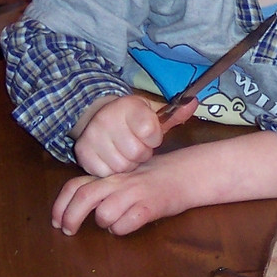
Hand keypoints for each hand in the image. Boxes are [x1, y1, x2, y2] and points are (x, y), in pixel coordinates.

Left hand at [53, 155, 194, 235]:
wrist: (186, 174)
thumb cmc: (153, 177)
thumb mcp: (124, 176)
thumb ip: (103, 187)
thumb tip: (76, 206)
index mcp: (109, 175)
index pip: (75, 185)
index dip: (61, 205)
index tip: (56, 221)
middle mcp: (118, 181)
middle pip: (84, 197)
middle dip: (70, 217)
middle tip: (68, 231)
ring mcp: (134, 193)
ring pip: (104, 214)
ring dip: (104, 224)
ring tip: (114, 223)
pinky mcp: (150, 206)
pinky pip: (126, 224)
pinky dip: (122, 229)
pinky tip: (129, 225)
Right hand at [72, 94, 194, 176]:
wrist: (99, 115)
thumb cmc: (132, 118)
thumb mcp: (152, 112)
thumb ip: (174, 113)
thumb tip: (194, 103)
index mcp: (128, 105)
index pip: (150, 132)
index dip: (154, 138)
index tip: (150, 135)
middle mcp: (107, 118)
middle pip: (137, 153)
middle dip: (142, 154)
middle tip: (138, 147)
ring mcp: (92, 135)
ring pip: (122, 166)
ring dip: (128, 165)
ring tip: (126, 154)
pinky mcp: (82, 152)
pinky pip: (104, 174)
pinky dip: (111, 171)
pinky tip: (113, 159)